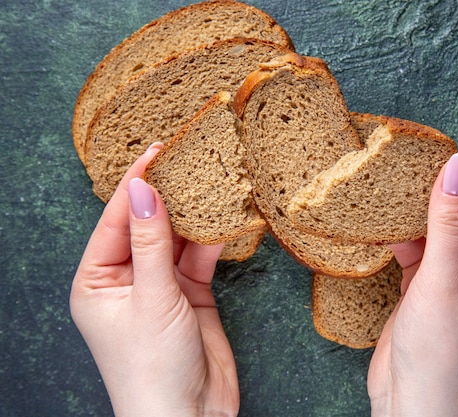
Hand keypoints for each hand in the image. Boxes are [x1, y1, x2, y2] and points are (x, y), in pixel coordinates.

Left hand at [70, 143, 238, 416]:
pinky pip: (199, 258)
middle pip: (146, 225)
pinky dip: (212, 240)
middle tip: (185, 158)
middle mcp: (126, 279)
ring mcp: (160, 286)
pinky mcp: (190, 294)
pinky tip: (224, 218)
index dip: (135, 185)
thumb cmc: (153, 370)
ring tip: (209, 181)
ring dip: (193, 215)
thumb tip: (144, 191)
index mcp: (97, 281)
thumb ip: (151, 243)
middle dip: (166, 195)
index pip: (116, 220)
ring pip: (175, 239)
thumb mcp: (151, 299)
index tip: (155, 152)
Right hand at [368, 153, 457, 416]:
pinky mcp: (429, 291)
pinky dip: (403, 241)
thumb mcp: (443, 281)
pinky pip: (420, 254)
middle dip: (438, 196)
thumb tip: (457, 168)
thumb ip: (448, 223)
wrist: (412, 408)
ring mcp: (457, 282)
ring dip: (417, 218)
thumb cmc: (440, 356)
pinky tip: (384, 230)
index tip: (434, 154)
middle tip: (405, 171)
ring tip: (390, 194)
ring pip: (440, 234)